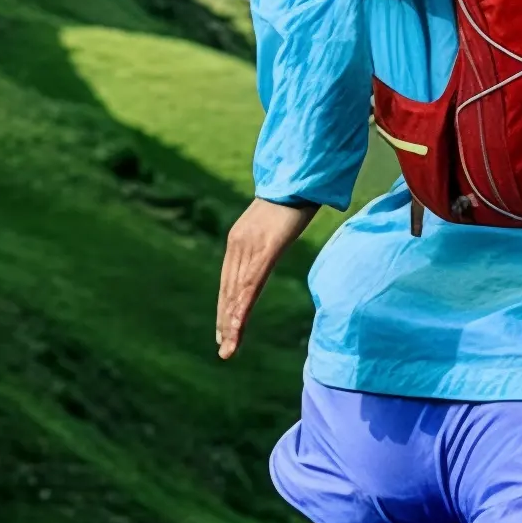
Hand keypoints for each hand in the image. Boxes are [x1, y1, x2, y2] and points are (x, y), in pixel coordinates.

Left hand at [216, 197, 317, 358]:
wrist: (298, 172)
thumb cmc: (293, 193)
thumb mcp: (277, 220)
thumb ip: (270, 235)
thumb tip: (274, 241)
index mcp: (239, 240)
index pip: (228, 282)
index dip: (225, 309)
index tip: (224, 332)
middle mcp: (238, 245)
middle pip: (229, 292)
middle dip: (225, 323)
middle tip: (224, 351)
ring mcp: (250, 247)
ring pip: (237, 293)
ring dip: (232, 323)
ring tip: (229, 348)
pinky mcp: (265, 248)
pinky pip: (251, 283)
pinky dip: (242, 306)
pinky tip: (238, 325)